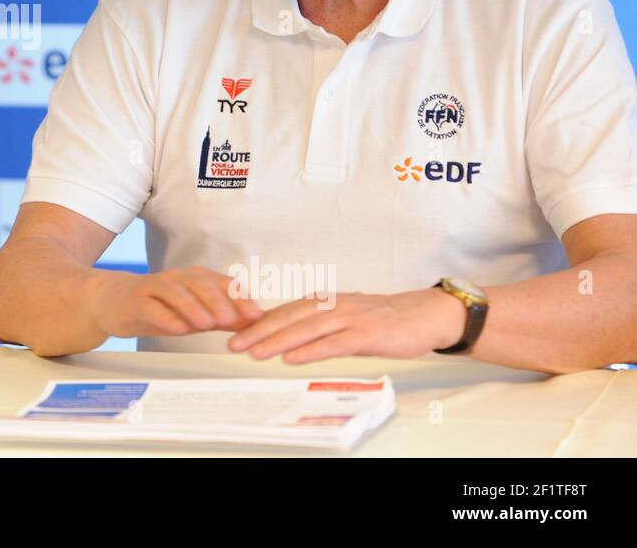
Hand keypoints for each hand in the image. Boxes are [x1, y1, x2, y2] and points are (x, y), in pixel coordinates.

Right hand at [84, 266, 264, 340]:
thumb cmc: (159, 307)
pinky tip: (177, 328)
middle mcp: (176, 278)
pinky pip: (152, 307)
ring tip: (207, 324)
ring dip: (193, 307)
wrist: (113, 301)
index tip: (256, 316)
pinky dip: (166, 316)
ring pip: (176, 292)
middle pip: (200, 285)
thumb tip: (254, 324)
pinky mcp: (135, 301)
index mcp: (194, 279)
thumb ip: (222, 318)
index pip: (222, 283)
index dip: (240, 298)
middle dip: (219, 302)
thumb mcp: (194, 314)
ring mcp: (154, 288)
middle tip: (232, 321)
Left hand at [227, 288, 467, 363]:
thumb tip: (287, 338)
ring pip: (306, 328)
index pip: (284, 311)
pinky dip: (311, 350)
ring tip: (253, 352)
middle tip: (233, 344)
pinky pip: (334, 342)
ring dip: (277, 340)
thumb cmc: (384, 318)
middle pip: (288, 317)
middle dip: (257, 331)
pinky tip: (292, 358)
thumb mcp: (346, 317)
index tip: (233, 332)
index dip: (258, 321)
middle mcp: (333, 305)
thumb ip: (319, 326)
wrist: (426, 314)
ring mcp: (350, 318)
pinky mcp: (367, 333)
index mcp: (325, 301)